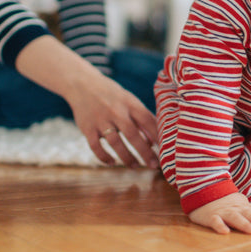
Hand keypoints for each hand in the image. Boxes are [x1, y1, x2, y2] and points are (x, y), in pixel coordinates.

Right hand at [14, 36, 160, 168]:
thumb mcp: (129, 101)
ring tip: (135, 166)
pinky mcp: (87, 128)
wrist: (83, 85)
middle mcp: (116, 111)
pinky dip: (104, 157)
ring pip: (115, 143)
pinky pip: (96, 146)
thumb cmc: (113, 96)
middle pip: (133, 135)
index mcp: (130, 103)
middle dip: (145, 152)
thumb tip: (154, 142)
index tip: (166, 150)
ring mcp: (101, 120)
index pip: (147, 121)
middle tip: (154, 165)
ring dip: (127, 157)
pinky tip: (112, 163)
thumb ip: (141, 119)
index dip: (158, 136)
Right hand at [188, 192, 250, 234]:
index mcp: (244, 207)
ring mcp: (223, 212)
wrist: (203, 190)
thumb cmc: (225, 202)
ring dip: (245, 224)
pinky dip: (219, 226)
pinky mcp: (210, 216)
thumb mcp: (243, 204)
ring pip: (235, 218)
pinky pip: (215, 221)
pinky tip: (225, 232)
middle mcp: (235, 209)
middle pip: (250, 215)